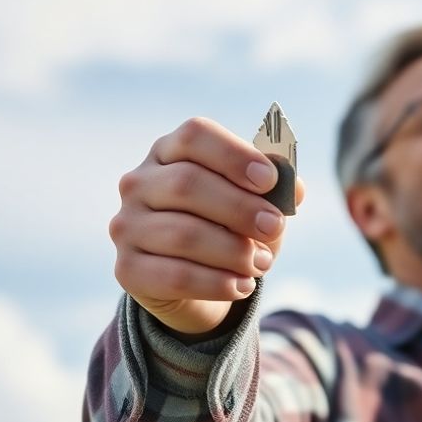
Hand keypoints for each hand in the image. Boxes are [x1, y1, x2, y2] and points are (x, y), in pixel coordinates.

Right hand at [109, 117, 306, 334]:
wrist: (202, 279)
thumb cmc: (232, 227)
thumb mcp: (259, 204)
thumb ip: (276, 190)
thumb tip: (294, 189)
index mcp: (170, 151)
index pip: (194, 136)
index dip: (234, 155)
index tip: (270, 180)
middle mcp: (139, 183)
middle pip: (187, 184)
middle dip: (240, 208)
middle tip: (274, 227)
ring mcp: (127, 225)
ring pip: (183, 234)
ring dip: (233, 251)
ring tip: (262, 263)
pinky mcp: (127, 269)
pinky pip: (176, 276)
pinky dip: (217, 282)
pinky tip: (243, 285)